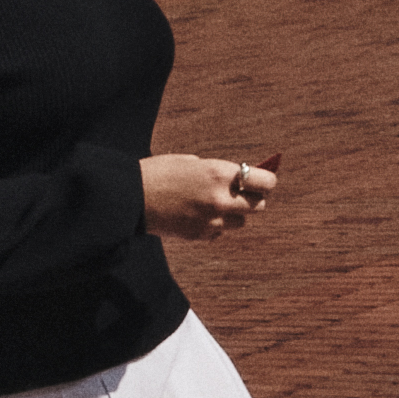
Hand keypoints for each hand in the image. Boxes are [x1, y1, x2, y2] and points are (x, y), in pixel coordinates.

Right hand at [143, 150, 279, 235]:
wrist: (132, 198)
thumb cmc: (160, 172)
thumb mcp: (194, 161)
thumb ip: (220, 171)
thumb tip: (242, 178)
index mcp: (220, 174)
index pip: (265, 183)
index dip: (266, 181)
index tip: (262, 180)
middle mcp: (221, 199)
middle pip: (259, 206)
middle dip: (253, 199)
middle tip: (243, 193)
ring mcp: (212, 221)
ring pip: (241, 222)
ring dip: (234, 214)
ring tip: (215, 204)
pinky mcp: (201, 235)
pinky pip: (220, 232)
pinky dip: (215, 225)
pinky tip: (198, 214)